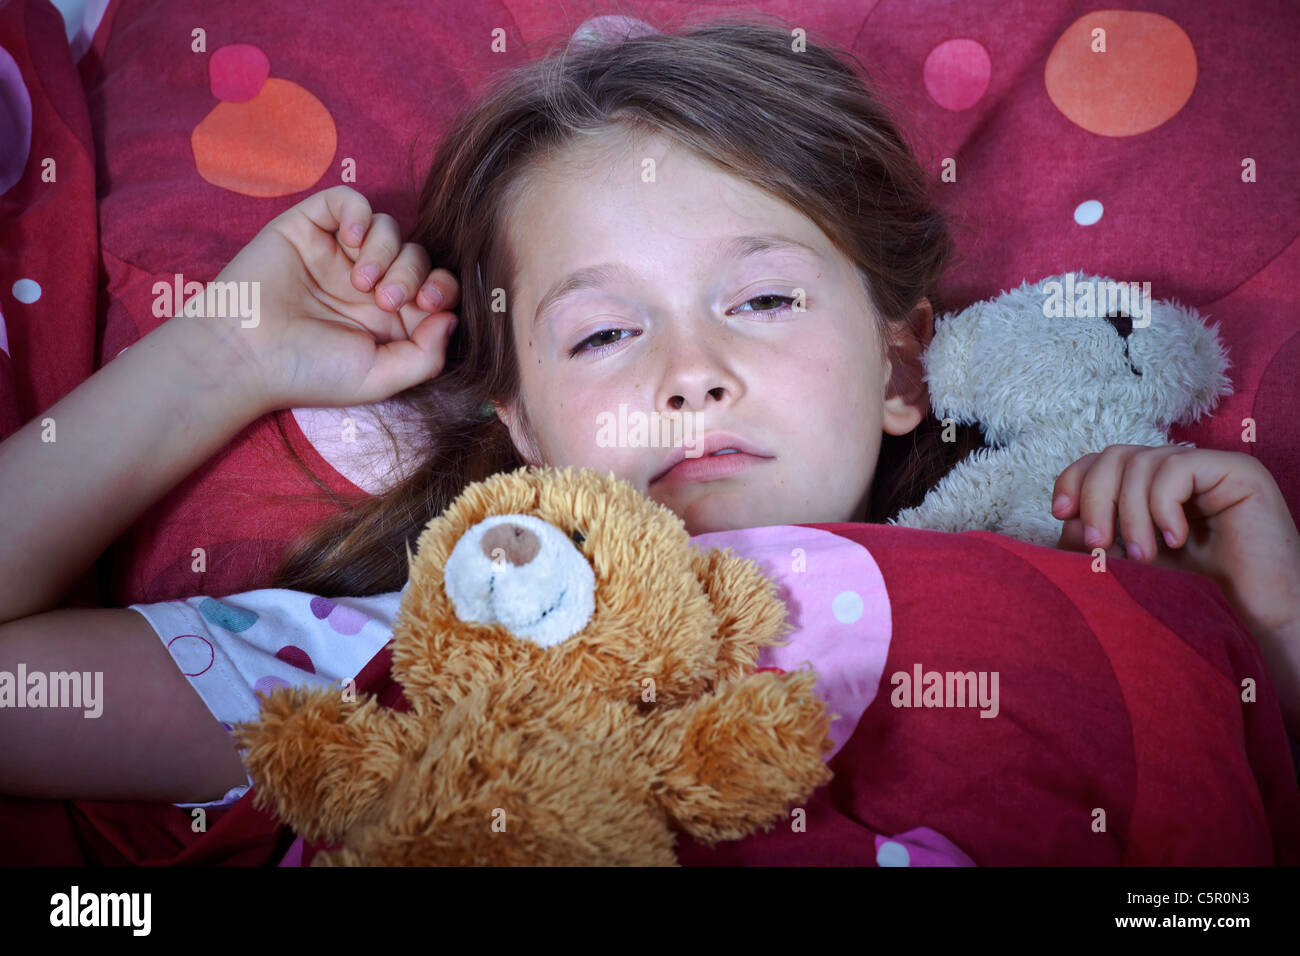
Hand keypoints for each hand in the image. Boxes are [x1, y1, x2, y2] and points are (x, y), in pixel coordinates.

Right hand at [194, 185, 459, 411]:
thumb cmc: (309, 372)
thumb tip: (454, 319)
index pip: (436, 287)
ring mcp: (339, 254)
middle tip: (386, 301)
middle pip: (417, 255)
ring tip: (360, 282)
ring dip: (386, 251)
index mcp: (389, 318)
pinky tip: (351, 241)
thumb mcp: (380, 378)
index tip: (428, 305)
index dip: (443, 289)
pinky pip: (349, 201)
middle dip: (413, 275)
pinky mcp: (310, 227)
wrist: (244, 354)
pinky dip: (360, 214)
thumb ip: (427, 355)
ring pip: (389, 227)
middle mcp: (369, 283)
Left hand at [1051, 445, 1299, 636]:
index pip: (1099, 462)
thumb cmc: (1196, 598)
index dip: (1074, 481)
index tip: (1062, 515)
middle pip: (1115, 456)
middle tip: (1101, 544)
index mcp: (1149, 487)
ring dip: (1131, 512)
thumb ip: (1097, 539)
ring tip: (1144, 555)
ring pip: (1142, 461)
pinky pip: (1177, 469)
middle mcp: (1178, 471)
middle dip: (1096, 497)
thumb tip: (1066, 517)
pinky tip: (1176, 540)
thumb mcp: (1131, 566)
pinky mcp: (1238, 471)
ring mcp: (1209, 467)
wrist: (1257, 623)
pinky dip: (1163, 506)